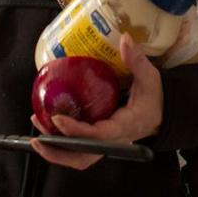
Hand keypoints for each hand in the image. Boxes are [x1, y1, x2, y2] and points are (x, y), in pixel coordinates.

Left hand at [30, 35, 163, 170]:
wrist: (162, 113)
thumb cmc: (155, 96)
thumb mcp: (150, 78)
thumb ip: (137, 60)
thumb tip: (124, 39)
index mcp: (125, 127)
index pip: (99, 136)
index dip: (77, 131)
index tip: (58, 119)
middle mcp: (113, 141)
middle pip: (83, 157)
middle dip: (58, 151)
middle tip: (37, 138)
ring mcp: (105, 144)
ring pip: (78, 156)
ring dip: (55, 149)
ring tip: (36, 129)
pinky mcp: (98, 140)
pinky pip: (77, 148)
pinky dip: (60, 142)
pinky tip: (45, 124)